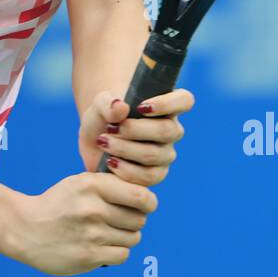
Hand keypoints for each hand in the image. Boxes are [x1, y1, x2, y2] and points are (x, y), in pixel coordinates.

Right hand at [7, 172, 156, 275]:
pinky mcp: (89, 256)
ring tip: (105, 233)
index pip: (141, 196)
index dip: (148, 202)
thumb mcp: (80, 183)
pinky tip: (101, 245)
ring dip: (124, 237)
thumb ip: (111, 185)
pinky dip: (115, 252)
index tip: (144, 205)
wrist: (24, 228)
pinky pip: (122, 255)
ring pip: (133, 238)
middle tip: (116, 220)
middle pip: (139, 219)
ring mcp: (91, 233)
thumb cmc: (58, 204)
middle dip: (132, 220)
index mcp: (93, 185)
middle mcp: (93, 208)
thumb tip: (146, 197)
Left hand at [78, 88, 194, 185]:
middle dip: (135, 130)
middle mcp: (171, 130)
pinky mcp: (156, 174)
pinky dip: (126, 170)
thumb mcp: (100, 104)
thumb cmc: (103, 117)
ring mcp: (165, 153)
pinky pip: (148, 176)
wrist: (93, 142)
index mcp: (166, 106)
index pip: (184, 100)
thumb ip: (108, 103)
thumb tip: (121, 108)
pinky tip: (110, 161)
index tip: (141, 107)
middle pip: (167, 130)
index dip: (168, 103)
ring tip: (104, 142)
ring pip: (154, 154)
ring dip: (126, 149)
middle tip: (111, 128)